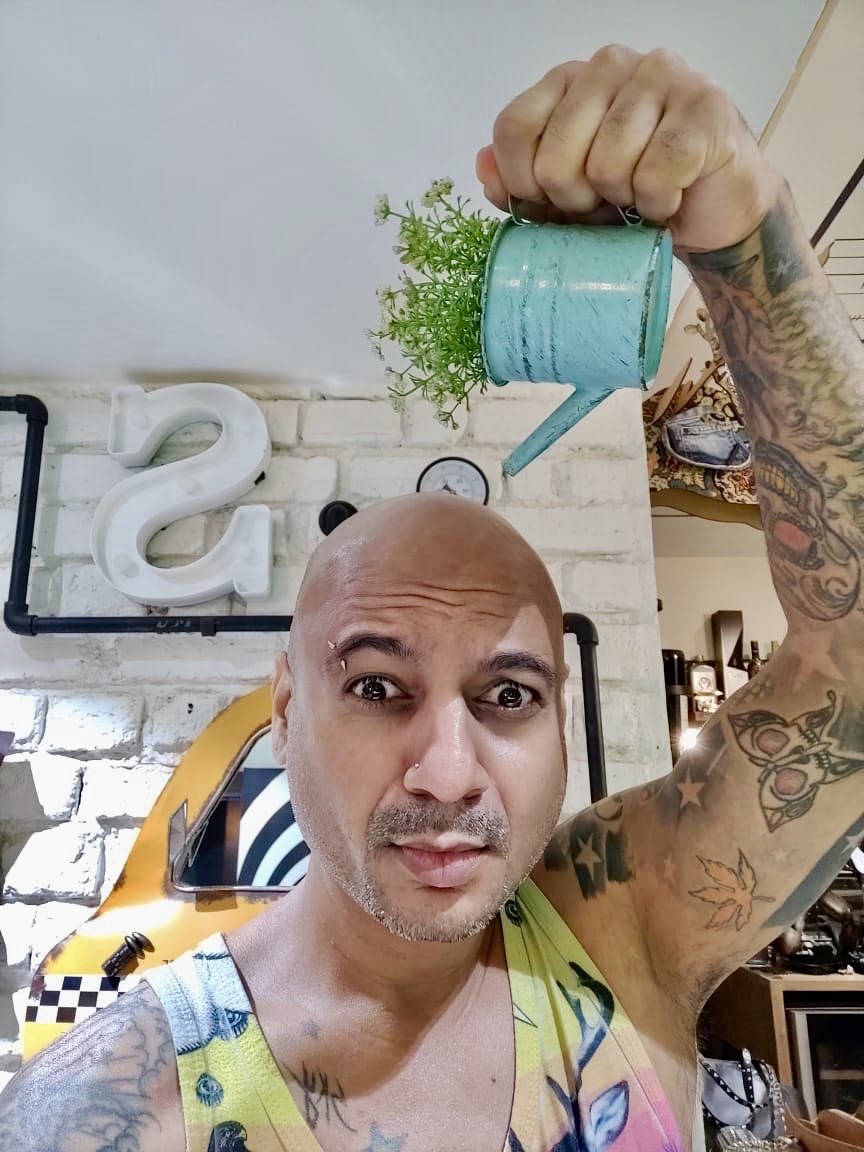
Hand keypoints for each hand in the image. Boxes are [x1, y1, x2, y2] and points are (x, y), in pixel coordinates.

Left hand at [476, 46, 783, 251]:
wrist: (713, 210)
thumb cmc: (637, 196)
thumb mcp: (567, 197)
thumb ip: (520, 183)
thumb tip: (483, 166)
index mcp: (568, 80)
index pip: (514, 128)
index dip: (524, 185)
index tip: (551, 204)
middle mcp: (610, 66)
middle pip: (555, 156)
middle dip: (576, 202)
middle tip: (605, 204)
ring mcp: (661, 78)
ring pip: (607, 167)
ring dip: (623, 204)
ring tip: (640, 197)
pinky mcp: (705, 107)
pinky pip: (654, 177)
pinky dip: (659, 205)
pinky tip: (670, 197)